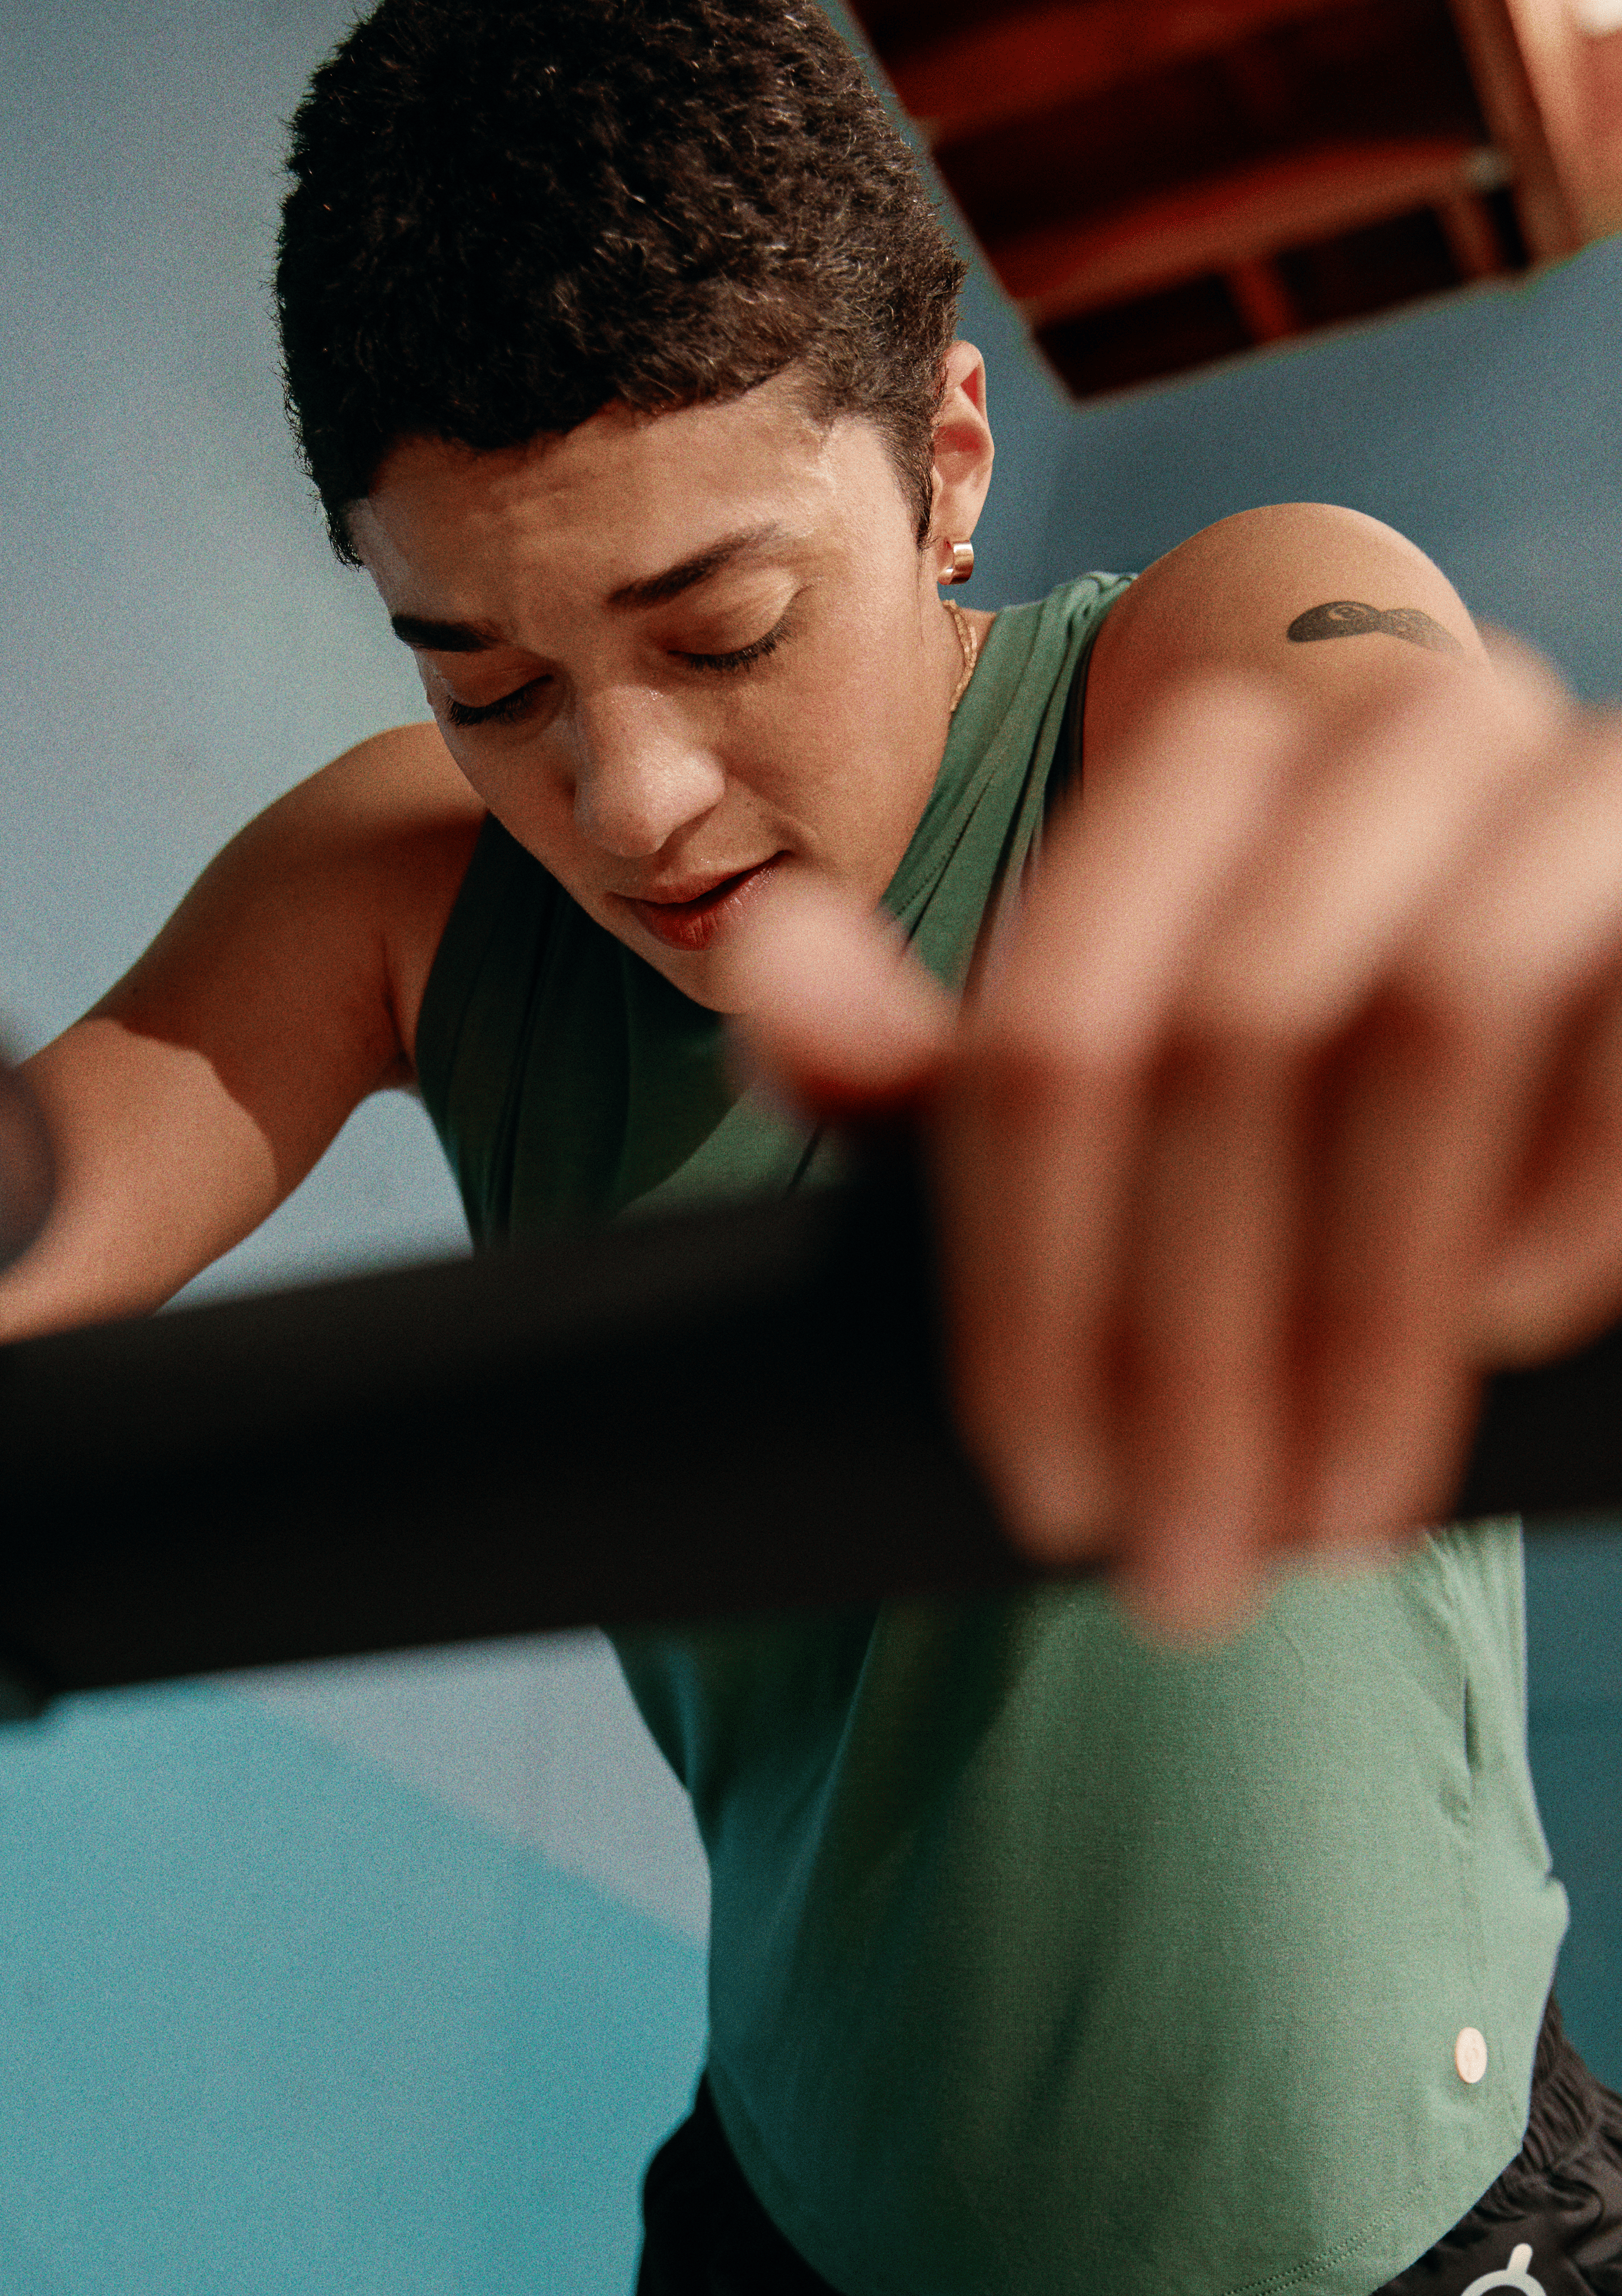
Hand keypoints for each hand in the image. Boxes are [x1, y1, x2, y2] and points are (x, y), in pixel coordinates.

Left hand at [744, 641, 1621, 1635]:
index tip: (1045, 1498)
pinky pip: (1614, 1037)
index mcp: (1213, 769)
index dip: (1026, 1292)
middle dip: (1188, 1349)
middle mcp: (1388, 731)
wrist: (1604, 1059)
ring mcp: (1566, 785)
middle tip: (1189, 1564)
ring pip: (1418, 1031)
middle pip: (1219, 1045)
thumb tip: (759, 951)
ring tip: (1335, 1517)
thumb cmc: (1340, 1114)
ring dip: (1362, 1316)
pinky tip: (1503, 1336)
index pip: (1048, 1037)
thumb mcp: (1124, 1098)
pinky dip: (1551, 1206)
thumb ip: (933, 1067)